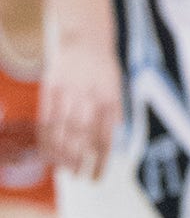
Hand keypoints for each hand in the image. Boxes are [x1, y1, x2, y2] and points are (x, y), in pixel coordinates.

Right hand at [38, 34, 124, 181]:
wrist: (85, 39)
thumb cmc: (102, 70)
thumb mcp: (117, 89)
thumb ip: (115, 115)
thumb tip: (115, 144)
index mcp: (108, 100)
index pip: (105, 138)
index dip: (100, 162)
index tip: (96, 178)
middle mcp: (88, 97)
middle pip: (80, 137)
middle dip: (78, 161)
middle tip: (77, 175)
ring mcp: (67, 92)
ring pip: (60, 131)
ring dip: (60, 154)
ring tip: (62, 169)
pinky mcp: (50, 88)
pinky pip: (45, 120)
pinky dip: (45, 140)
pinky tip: (46, 153)